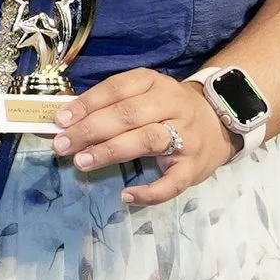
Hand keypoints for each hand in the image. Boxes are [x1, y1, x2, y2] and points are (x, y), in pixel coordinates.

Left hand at [52, 69, 237, 210]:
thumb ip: (108, 106)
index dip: (87, 104)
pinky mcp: (194, 166)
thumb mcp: (143, 97)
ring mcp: (186, 136)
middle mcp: (173, 105)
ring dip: (111, 151)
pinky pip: (172, 182)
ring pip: (147, 140)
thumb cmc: (167, 111)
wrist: (219, 123)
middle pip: (129, 114)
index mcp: (155, 83)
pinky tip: (127, 195)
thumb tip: (61, 120)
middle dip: (91, 129)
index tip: (61, 120)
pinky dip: (149, 192)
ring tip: (82, 162)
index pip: (118, 88)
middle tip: (63, 145)